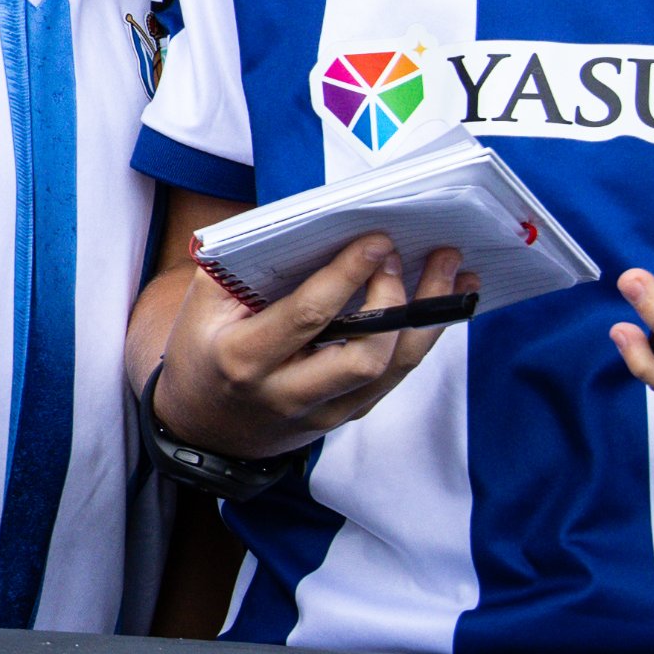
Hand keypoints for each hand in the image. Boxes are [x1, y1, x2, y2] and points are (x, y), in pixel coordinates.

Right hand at [152, 233, 466, 460]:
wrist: (204, 428)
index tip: (377, 240)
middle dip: (395, 300)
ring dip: (428, 318)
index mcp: (246, 357)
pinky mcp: (345, 416)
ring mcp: (322, 411)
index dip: (347, 275)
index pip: (308, 316)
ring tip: (451, 272)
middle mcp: (288, 392)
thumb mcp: (201, 307)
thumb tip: (300, 225)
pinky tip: (443, 302)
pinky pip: (394, 377)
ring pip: (392, 369)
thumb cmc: (202, 352)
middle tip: (403, 255)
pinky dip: (422, 336)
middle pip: (364, 354)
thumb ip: (239, 268)